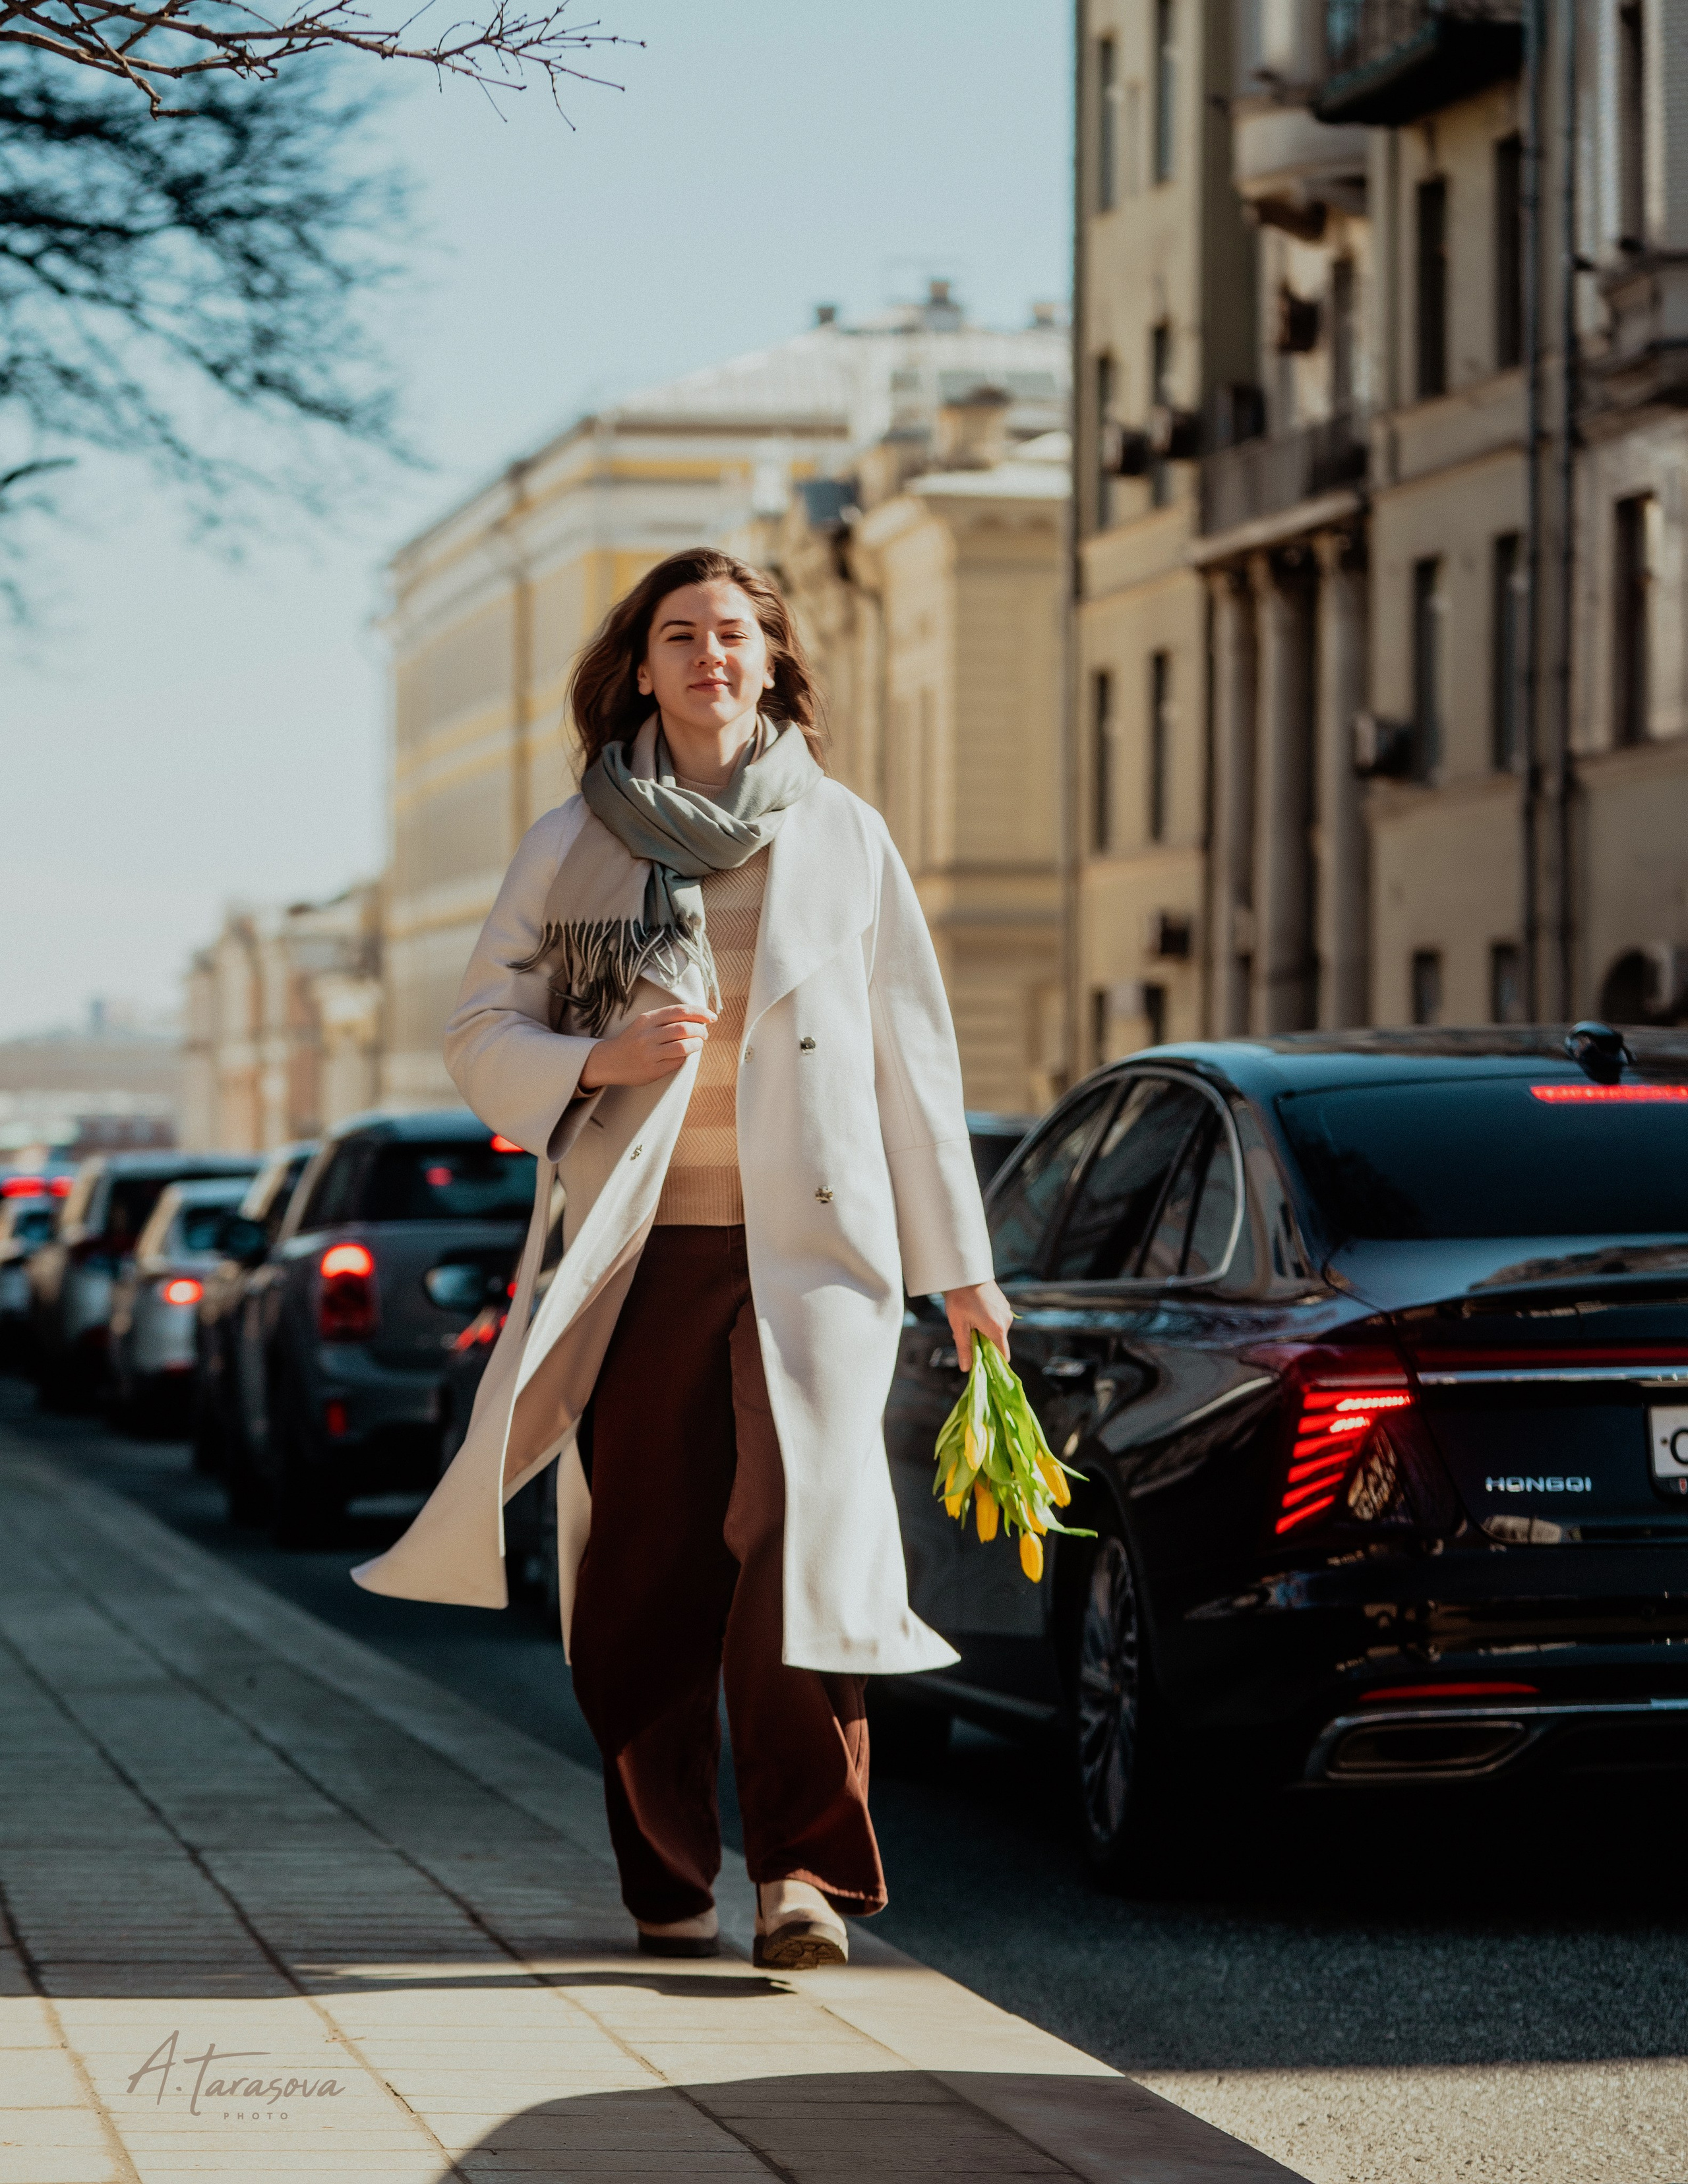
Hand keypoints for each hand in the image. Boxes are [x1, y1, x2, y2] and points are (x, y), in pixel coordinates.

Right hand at [578, 1005, 715, 1089]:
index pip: (680, 1011)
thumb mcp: (645, 1023)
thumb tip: (699, 1018)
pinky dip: (685, 1058)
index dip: (700, 1012)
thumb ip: (667, 1019)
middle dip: (701, 1030)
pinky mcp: (652, 1071)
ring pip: (684, 1046)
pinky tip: (683, 1056)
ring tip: (698, 1044)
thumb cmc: (633, 1040)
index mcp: (647, 1019)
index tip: (712, 1017)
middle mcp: (647, 1035)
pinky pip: (677, 1062)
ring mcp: (649, 1054)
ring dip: (697, 1044)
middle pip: (684, 1028)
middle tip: (704, 1034)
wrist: (608, 1061)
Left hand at [944, 1279, 1011, 1370]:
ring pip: (996, 1331)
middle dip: (982, 1343)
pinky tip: (973, 1311)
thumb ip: (964, 1348)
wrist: (965, 1272)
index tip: (981, 1362)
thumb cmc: (960, 1298)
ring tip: (967, 1319)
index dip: (993, 1362)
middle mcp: (1006, 1321)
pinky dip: (986, 1321)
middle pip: (997, 1343)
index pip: (1003, 1356)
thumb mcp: (958, 1326)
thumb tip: (966, 1368)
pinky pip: (996, 1320)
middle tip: (965, 1332)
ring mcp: (1006, 1311)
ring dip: (983, 1331)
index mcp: (997, 1329)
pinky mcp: (1003, 1304)